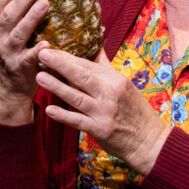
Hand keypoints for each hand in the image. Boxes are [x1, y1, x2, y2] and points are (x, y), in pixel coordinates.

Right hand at [0, 0, 51, 124]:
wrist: (6, 87)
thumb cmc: (12, 51)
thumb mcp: (6, 30)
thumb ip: (16, 11)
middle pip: (9, 13)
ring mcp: (6, 52)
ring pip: (17, 33)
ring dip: (31, 17)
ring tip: (45, 3)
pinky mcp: (18, 67)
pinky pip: (28, 58)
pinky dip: (36, 50)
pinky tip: (47, 43)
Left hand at [35, 47, 169, 173]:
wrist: (149, 141)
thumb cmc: (135, 111)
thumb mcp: (125, 85)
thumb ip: (107, 68)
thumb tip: (97, 47)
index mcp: (115, 80)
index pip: (88, 65)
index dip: (67, 57)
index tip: (50, 48)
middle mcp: (110, 93)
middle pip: (82, 76)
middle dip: (61, 64)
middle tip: (42, 53)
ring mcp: (104, 112)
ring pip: (76, 97)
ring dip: (57, 87)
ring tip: (40, 77)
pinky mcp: (99, 129)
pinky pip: (78, 121)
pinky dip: (63, 115)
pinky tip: (49, 109)